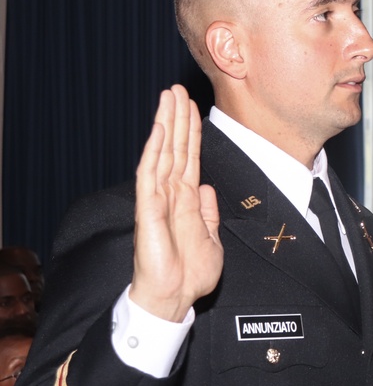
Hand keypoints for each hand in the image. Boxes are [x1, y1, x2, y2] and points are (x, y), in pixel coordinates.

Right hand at [130, 85, 222, 321]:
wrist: (175, 297)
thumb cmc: (190, 274)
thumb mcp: (211, 239)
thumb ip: (207, 213)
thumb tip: (206, 190)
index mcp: (186, 200)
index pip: (189, 158)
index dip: (192, 132)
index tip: (193, 107)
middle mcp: (170, 194)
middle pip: (174, 147)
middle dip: (177, 117)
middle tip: (177, 88)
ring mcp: (157, 198)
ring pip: (162, 152)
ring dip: (166, 124)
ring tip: (168, 96)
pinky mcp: (148, 208)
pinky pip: (150, 173)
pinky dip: (155, 149)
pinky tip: (159, 129)